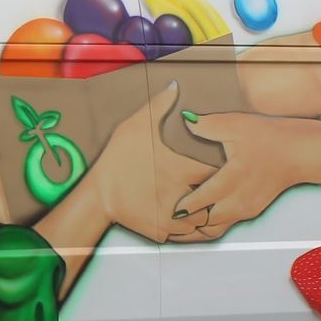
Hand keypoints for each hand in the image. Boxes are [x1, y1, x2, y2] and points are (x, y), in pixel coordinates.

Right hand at [96, 83, 215, 242]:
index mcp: (182, 169)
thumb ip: (160, 105)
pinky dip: (187, 229)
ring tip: (201, 205)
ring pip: (203, 221)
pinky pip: (184, 235)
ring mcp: (172, 216)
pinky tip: (183, 218)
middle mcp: (182, 194)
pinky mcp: (161, 231)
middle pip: (216, 200)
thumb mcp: (137, 126)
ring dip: (203, 214)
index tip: (223, 166)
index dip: (224, 170)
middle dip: (217, 195)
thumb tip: (175, 85)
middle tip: (216, 188)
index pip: (219, 172)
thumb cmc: (118, 158)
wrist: (96, 193)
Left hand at [168, 111, 297, 240]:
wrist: (299, 153)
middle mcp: (239, 199)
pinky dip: (209, 225)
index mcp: (233, 178)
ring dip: (196, 227)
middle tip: (162, 219)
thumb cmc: (270, 137)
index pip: (200, 200)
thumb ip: (209, 125)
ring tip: (174, 225)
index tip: (161, 206)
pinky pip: (225, 226)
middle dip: (184, 222)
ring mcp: (246, 208)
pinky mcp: (250, 211)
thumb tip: (185, 119)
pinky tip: (195, 218)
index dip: (180, 206)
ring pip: (214, 228)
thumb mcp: (237, 125)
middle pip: (204, 221)